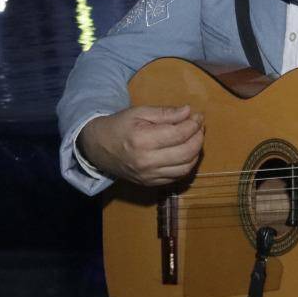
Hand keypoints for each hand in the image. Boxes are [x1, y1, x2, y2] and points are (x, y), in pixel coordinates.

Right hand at [78, 105, 204, 186]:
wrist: (98, 148)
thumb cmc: (119, 126)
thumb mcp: (139, 112)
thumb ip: (165, 113)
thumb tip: (189, 112)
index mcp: (143, 140)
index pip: (179, 134)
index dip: (194, 124)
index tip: (198, 116)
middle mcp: (147, 161)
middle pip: (186, 152)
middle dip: (198, 138)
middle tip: (199, 127)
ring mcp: (149, 176)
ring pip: (185, 168)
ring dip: (195, 153)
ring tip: (194, 139)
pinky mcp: (150, 184)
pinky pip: (176, 177)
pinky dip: (186, 165)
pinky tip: (185, 153)